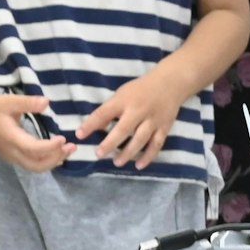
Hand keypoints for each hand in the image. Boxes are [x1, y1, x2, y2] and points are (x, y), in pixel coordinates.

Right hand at [0, 93, 74, 171]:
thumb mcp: (9, 101)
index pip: (33, 149)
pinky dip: (46, 161)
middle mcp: (11, 152)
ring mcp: (11, 157)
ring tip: (67, 149)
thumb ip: (28, 102)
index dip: (50, 147)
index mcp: (10, 138)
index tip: (63, 138)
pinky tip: (56, 152)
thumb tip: (47, 102)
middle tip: (71, 147)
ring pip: (34, 167)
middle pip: (36, 165)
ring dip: (52, 161)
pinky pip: (31, 164)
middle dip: (55, 158)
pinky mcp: (12, 157)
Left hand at [76, 68, 193, 169]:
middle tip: (99, 154)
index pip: (104, 113)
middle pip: (124, 129)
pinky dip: (148, 156)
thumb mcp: (121, 94)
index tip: (79, 135)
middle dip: (111, 142)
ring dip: (128, 152)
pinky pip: (156, 144)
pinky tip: (139, 165)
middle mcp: (138, 110)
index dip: (91, 124)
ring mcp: (153, 120)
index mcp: (124, 100)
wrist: (170, 84)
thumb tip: (94, 127)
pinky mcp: (164, 127)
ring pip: (141, 139)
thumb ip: (109, 111)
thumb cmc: (140, 90)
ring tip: (117, 162)